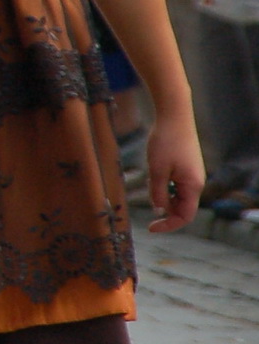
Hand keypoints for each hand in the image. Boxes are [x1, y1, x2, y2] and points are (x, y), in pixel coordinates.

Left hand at [146, 112, 204, 232]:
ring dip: (163, 197)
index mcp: (193, 186)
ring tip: (149, 182)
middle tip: (146, 211)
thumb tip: (158, 209)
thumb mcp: (157, 169)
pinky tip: (154, 175)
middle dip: (165, 212)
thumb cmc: (165, 142)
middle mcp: (196, 182)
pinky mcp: (186, 166)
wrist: (174, 116)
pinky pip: (176, 184)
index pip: (185, 216)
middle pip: (182, 207)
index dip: (169, 225)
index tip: (150, 228)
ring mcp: (192, 174)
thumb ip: (157, 192)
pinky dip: (165, 186)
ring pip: (178, 195)